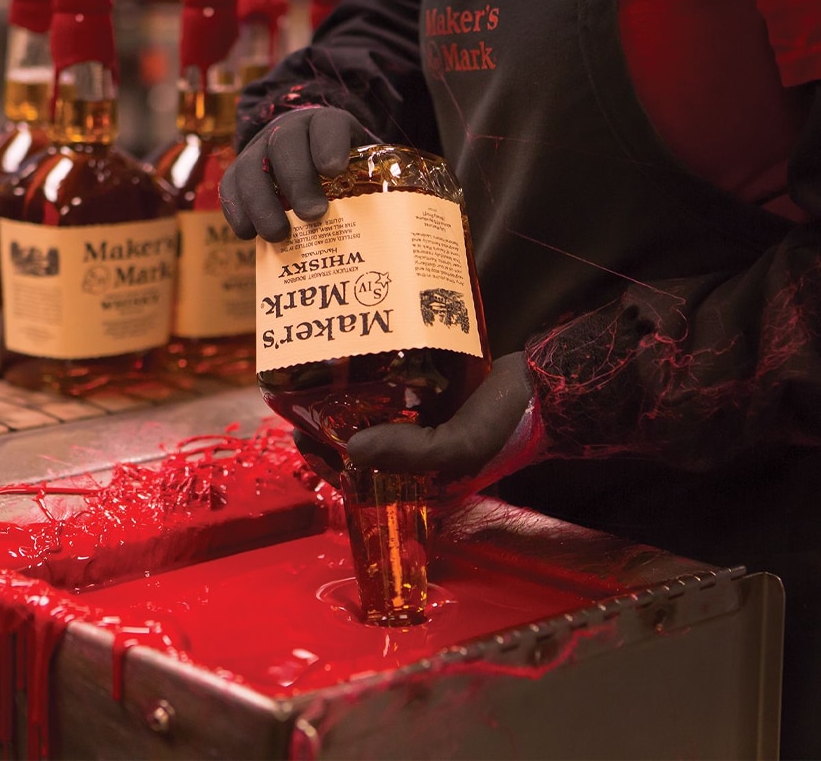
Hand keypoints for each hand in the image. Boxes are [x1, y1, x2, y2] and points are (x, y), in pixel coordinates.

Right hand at [220, 107, 371, 241]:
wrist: (301, 151)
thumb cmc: (337, 170)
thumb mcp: (358, 165)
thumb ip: (366, 183)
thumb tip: (382, 227)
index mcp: (323, 124)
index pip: (326, 125)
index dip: (329, 145)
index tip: (334, 170)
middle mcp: (287, 131)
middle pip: (284, 145)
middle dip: (297, 181)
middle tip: (313, 214)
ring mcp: (258, 149)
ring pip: (250, 168)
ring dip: (262, 203)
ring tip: (279, 235)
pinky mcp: (237, 171)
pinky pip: (229, 187)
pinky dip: (237, 211)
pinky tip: (249, 234)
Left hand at [293, 352, 544, 498]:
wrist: (545, 387)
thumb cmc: (507, 428)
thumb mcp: (458, 448)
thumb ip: (407, 453)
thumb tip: (351, 450)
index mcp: (417, 483)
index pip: (357, 481)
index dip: (324, 461)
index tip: (300, 434)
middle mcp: (413, 457)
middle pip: (357, 446)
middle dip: (328, 427)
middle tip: (300, 399)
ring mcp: (420, 425)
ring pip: (370, 417)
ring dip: (345, 402)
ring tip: (318, 377)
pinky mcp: (427, 397)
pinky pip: (391, 392)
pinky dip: (371, 381)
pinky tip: (351, 361)